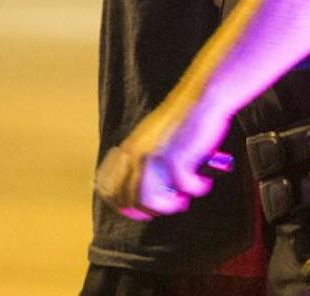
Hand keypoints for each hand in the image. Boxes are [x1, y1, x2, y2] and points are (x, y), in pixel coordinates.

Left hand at [93, 90, 232, 220]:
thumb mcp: (153, 139)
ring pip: (147, 199)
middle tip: (169, 205)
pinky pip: (182, 187)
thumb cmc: (184, 120)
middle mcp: (136, 153)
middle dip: (149, 210)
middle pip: (127, 198)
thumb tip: (143, 192)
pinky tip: (202, 181)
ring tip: (183, 199)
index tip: (139, 211)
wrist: (202, 98)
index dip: (120, 204)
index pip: (107, 186)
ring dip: (168, 205)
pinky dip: (195, 188)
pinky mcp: (175, 158)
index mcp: (128, 148)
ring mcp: (153, 156)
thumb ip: (144, 160)